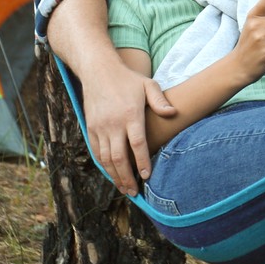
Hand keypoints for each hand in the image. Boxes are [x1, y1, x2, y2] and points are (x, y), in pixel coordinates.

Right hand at [84, 55, 176, 196]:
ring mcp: (100, 127)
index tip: (147, 176)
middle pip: (119, 158)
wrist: (98, 71)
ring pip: (106, 158)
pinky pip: (96, 152)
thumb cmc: (128, 79)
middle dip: (127, 177)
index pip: (137, 144)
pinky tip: (112, 174)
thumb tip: (174, 113)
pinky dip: (104, 165)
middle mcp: (113, 124)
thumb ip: (160, 101)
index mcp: (130, 115)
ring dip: (115, 176)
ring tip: (124, 188)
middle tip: (135, 192)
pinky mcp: (90, 128)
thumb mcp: (148, 85)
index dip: (142, 162)